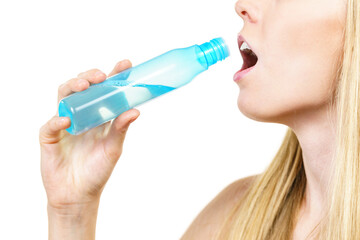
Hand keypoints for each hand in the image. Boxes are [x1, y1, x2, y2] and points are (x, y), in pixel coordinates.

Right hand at [40, 59, 139, 208]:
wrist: (78, 195)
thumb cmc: (97, 171)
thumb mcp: (113, 148)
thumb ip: (121, 129)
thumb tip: (136, 110)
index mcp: (98, 117)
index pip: (104, 91)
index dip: (113, 76)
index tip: (125, 64)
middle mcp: (81, 116)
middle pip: (82, 88)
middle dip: (90, 77)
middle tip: (101, 76)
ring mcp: (64, 124)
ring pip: (63, 97)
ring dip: (72, 88)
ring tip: (85, 85)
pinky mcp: (49, 137)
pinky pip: (50, 125)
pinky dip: (57, 120)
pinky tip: (68, 120)